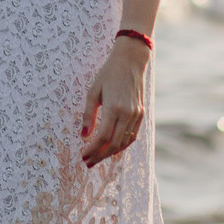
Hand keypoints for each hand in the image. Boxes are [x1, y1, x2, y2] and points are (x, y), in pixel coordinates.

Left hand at [80, 37, 149, 166]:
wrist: (131, 61)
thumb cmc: (108, 74)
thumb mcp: (93, 91)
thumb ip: (89, 114)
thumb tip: (84, 135)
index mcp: (114, 108)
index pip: (103, 137)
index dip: (92, 149)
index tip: (83, 155)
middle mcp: (127, 114)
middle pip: (114, 144)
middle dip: (100, 156)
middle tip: (88, 162)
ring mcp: (136, 115)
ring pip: (124, 142)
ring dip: (110, 153)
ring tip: (97, 158)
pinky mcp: (141, 114)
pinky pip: (132, 136)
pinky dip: (122, 145)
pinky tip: (111, 148)